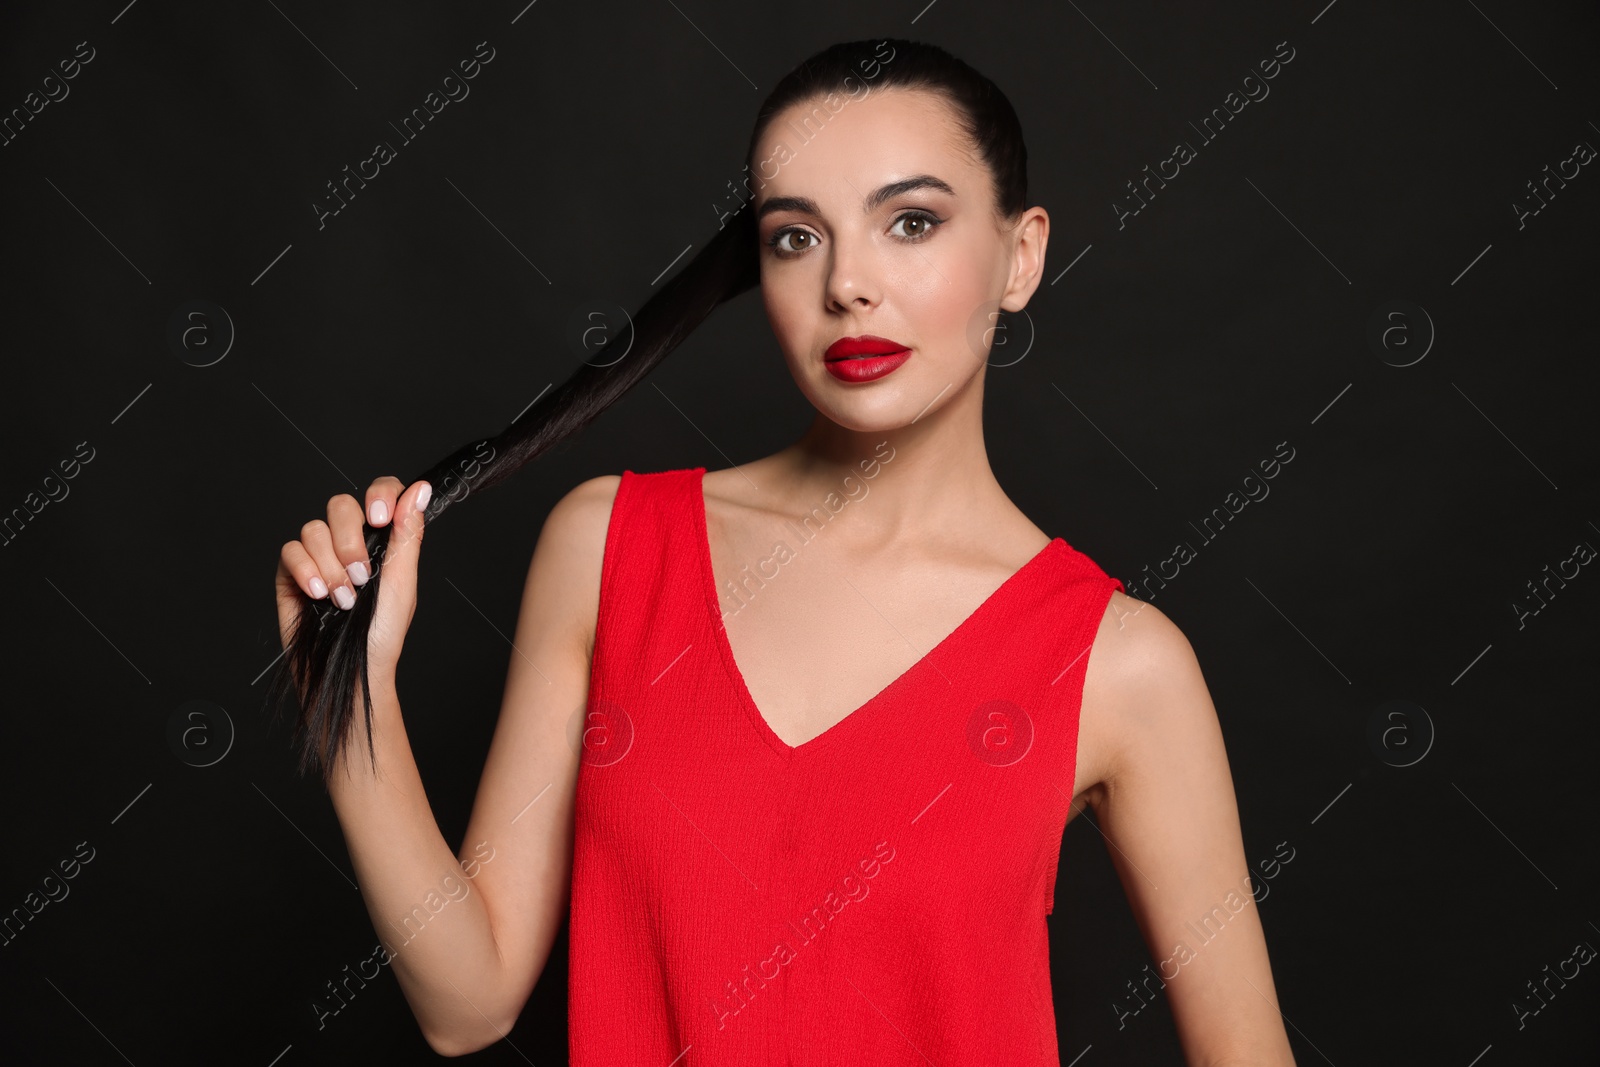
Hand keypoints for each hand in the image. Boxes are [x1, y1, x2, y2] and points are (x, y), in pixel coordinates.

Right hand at [275, 477, 432, 678]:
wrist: (351, 671)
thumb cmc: (382, 633)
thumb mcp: (403, 581)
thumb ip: (408, 533)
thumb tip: (420, 489)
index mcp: (381, 539)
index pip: (380, 493)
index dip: (379, 494)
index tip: (379, 517)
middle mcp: (349, 542)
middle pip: (341, 505)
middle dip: (349, 539)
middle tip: (361, 574)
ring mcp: (319, 556)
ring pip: (314, 529)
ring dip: (331, 566)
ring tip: (343, 598)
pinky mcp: (291, 573)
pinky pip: (290, 550)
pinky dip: (306, 571)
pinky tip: (318, 595)